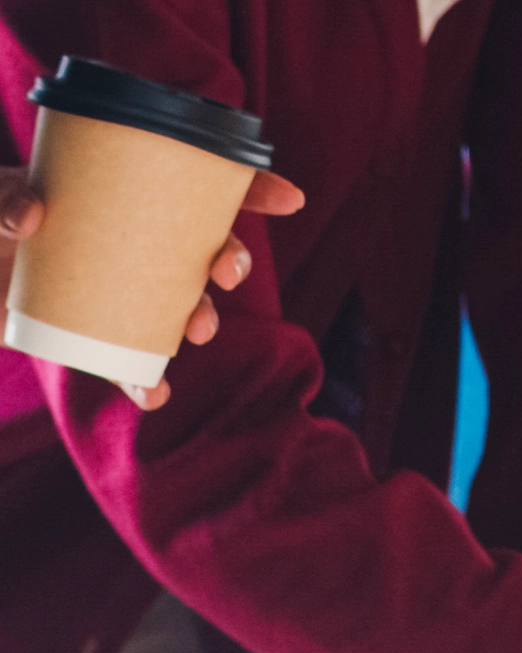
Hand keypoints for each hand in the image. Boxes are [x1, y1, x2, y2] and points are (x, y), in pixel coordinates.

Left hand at [0, 165, 304, 409]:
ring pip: (183, 307)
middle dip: (232, 261)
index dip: (252, 190)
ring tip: (198, 332)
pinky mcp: (101, 334)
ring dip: (203, 320)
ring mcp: (125, 291)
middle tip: (224, 273)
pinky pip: (135, 362)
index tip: (288, 199)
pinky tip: (151, 391)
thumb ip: (7, 199)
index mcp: (132, 198)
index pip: (202, 188)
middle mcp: (139, 245)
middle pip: (206, 250)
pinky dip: (146, 381)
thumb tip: (32, 218)